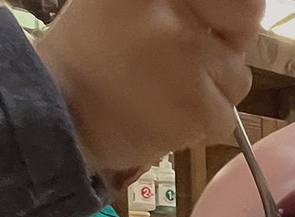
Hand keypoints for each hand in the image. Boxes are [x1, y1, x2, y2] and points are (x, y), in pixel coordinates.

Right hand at [36, 0, 259, 178]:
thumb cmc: (87, 58)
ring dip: (208, 92)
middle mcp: (174, 11)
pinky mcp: (196, 107)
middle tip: (173, 65)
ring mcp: (188, 58)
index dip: (229, 12)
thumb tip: (240, 11)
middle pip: (240, 27)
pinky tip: (161, 119)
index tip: (209, 29)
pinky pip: (224, 117)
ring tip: (160, 94)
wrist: (54, 117)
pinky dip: (198, 126)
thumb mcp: (120, 3)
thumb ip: (176, 5)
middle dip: (217, 50)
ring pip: (235, 76)